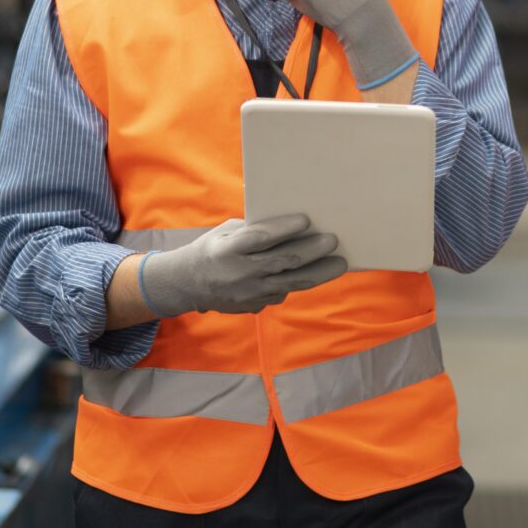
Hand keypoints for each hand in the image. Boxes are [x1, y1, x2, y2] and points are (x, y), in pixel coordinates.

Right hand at [138, 215, 345, 315]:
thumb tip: (291, 224)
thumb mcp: (226, 233)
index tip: (307, 220)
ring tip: (340, 263)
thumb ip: (254, 229)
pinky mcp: (254, 307)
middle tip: (333, 240)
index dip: (284, 230)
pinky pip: (282, 293)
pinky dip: (298, 281)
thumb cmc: (212, 249)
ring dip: (318, 273)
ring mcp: (247, 294)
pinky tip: (315, 273)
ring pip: (290, 283)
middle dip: (312, 251)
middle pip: (283, 263)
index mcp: (228, 249)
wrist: (188, 285)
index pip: (260, 239)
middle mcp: (239, 274)